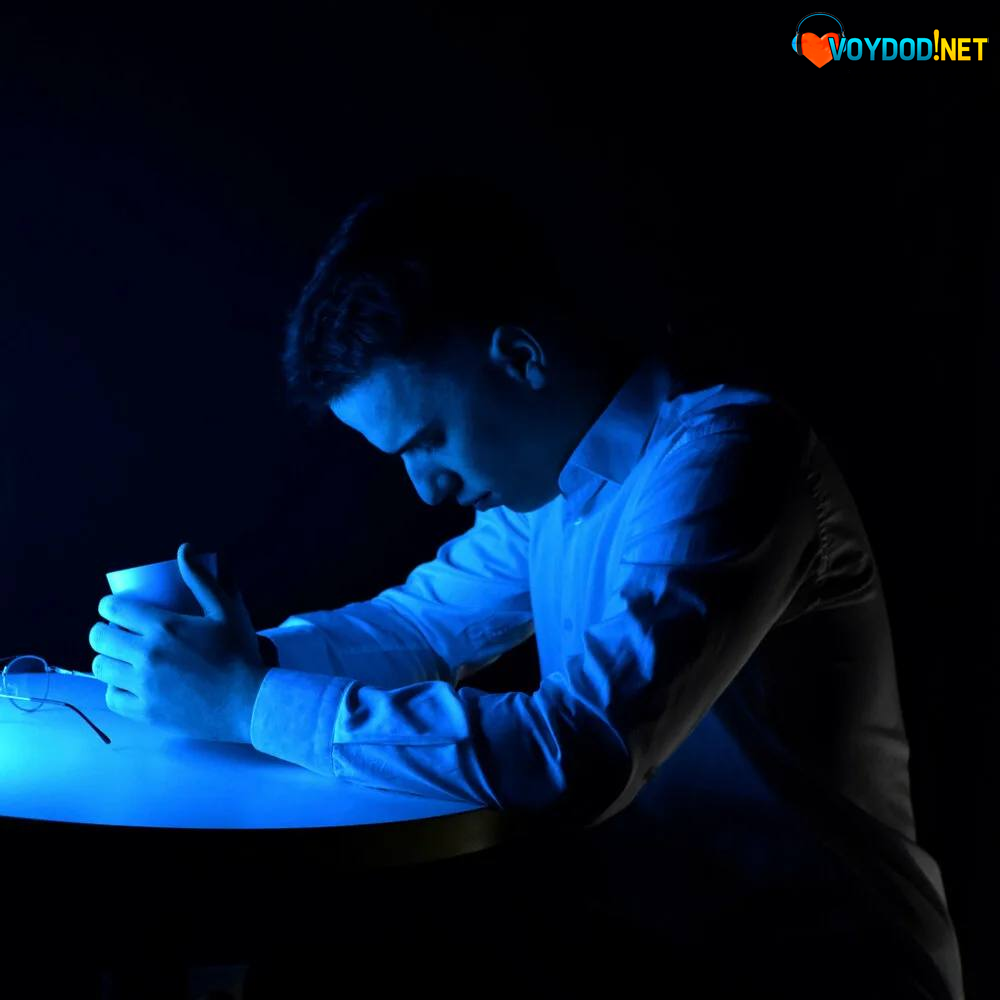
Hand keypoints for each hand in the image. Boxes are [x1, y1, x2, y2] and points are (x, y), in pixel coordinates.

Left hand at [88, 542, 269, 742]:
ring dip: (106, 658)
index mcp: (165, 626)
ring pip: (101, 668)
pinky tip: (127, 683)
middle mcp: (148, 654)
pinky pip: (112, 697)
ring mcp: (144, 685)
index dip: (108, 604)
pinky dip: (115, 688)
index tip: (114, 607)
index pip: (115, 608)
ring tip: (120, 657)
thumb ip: (202, 580)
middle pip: (99, 637)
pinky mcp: (146, 711)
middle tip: (114, 631)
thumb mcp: (227, 610)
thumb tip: (185, 549)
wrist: (250, 702)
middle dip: (101, 630)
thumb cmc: (240, 654)